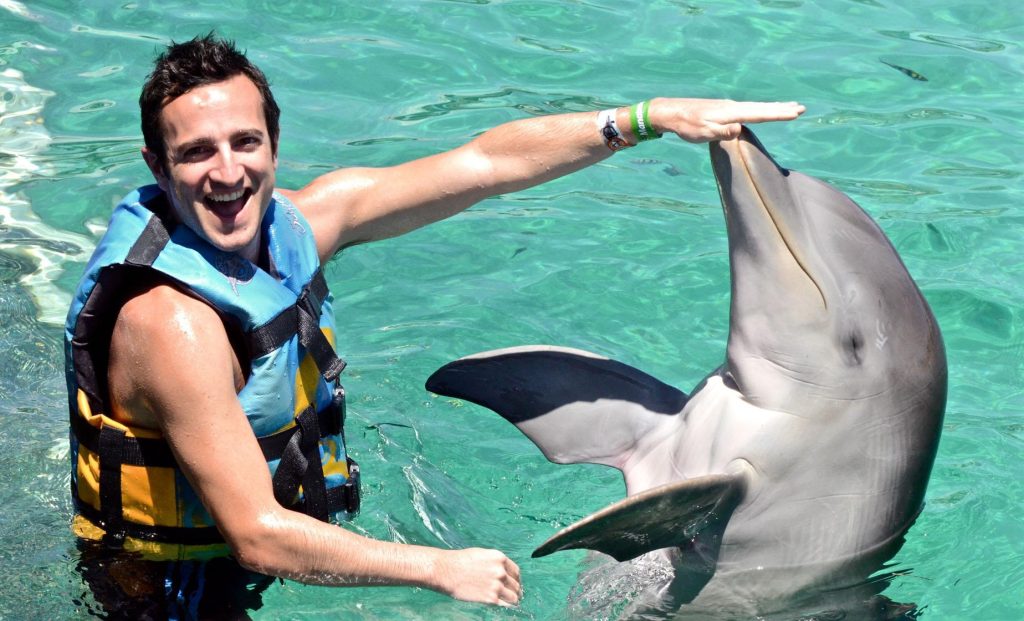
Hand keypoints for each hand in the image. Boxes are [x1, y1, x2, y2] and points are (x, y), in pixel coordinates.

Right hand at [433, 547, 521, 606]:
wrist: (446, 571)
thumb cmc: (460, 561)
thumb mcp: (482, 555)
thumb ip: (494, 563)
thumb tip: (502, 571)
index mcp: (499, 558)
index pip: (516, 572)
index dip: (516, 579)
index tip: (514, 583)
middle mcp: (501, 572)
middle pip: (516, 585)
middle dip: (515, 590)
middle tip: (513, 594)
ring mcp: (497, 586)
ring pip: (514, 597)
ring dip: (513, 600)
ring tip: (510, 602)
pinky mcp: (491, 598)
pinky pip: (505, 605)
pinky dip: (506, 606)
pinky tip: (504, 606)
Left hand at [649, 98, 804, 142]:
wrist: (672, 112)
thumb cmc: (687, 125)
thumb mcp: (704, 132)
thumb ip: (723, 132)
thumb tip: (740, 129)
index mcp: (731, 113)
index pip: (760, 114)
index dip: (778, 114)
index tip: (796, 112)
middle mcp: (733, 106)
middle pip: (762, 108)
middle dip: (782, 108)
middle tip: (801, 107)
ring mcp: (729, 106)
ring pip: (756, 107)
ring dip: (773, 107)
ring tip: (789, 107)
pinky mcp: (723, 109)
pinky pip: (748, 109)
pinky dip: (760, 109)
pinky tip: (761, 111)